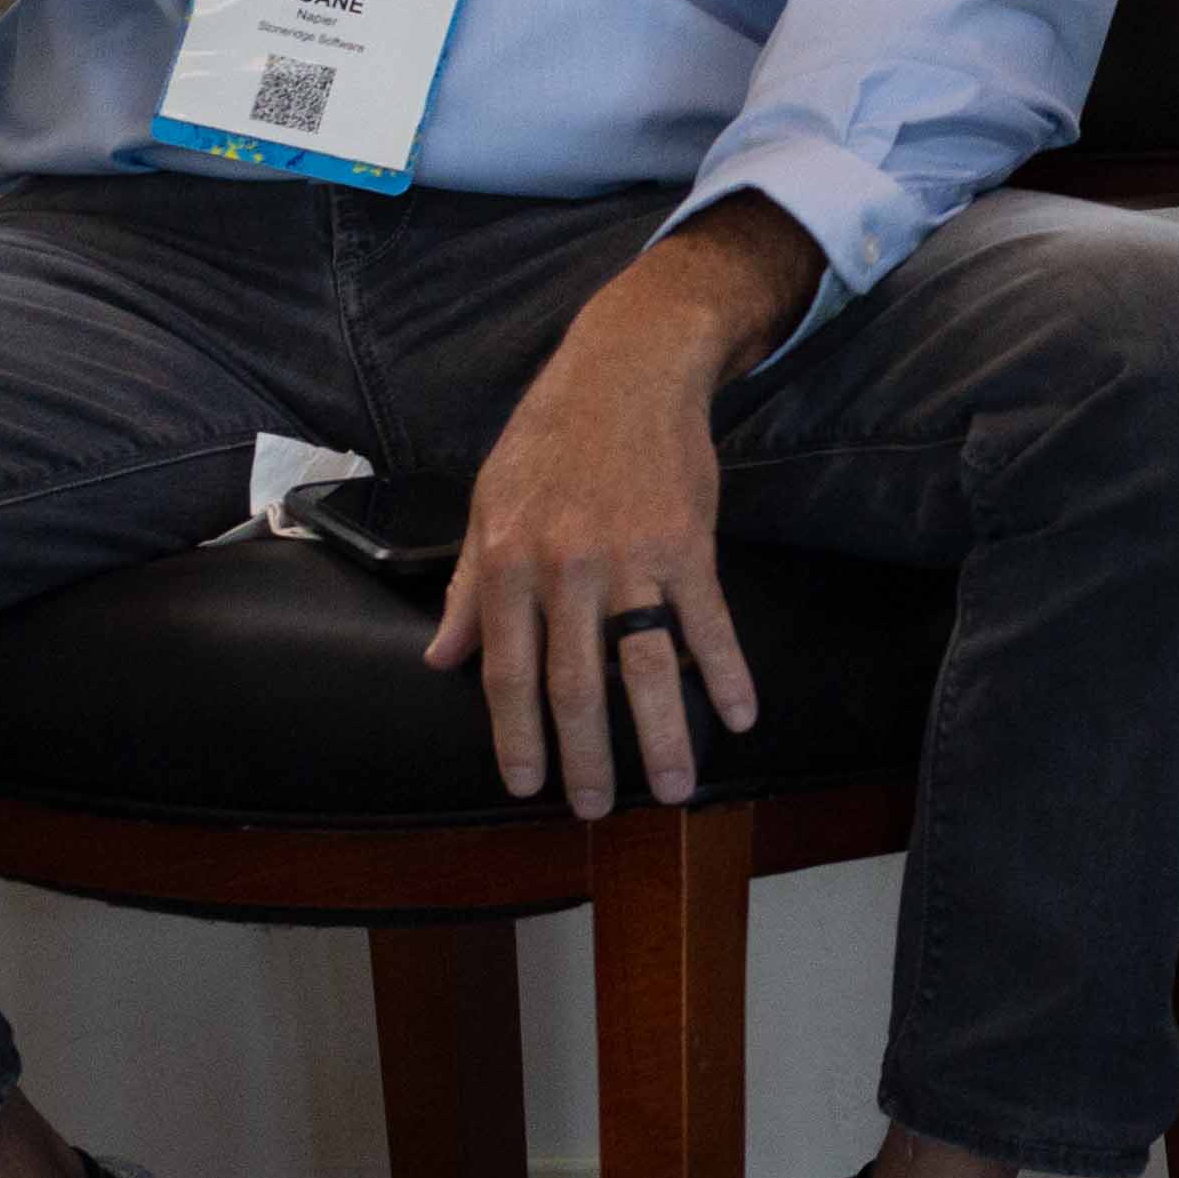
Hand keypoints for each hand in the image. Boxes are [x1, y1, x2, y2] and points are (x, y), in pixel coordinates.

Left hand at [430, 229, 796, 818]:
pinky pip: (708, 622)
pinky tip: (738, 717)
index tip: (525, 785)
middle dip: (584, 758)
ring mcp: (630, 557)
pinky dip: (726, 672)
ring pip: (644, 667)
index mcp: (508, 561)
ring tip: (671, 789)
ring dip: (660, 736)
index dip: (515, 737)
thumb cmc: (550, 437)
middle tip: (596, 809)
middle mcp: (565, 567)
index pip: (507, 672)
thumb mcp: (486, 503)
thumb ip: (466, 587)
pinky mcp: (687, 543)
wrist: (626, 368)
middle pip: (574, 686)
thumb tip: (440, 659)